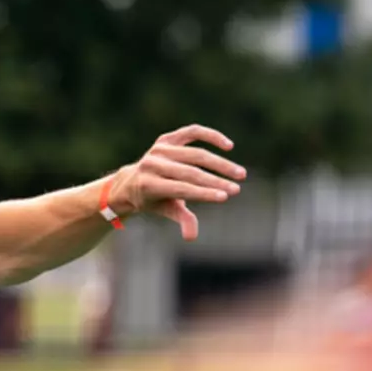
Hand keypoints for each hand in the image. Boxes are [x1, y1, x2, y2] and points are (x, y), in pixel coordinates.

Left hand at [109, 125, 245, 240]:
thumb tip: (191, 237)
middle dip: (216, 181)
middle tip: (237, 189)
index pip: (181, 188)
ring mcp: (159, 149)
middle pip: (190, 172)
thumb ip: (181, 219)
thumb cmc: (153, 199)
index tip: (225, 197)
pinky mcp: (166, 138)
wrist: (131, 181)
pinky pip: (192, 133)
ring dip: (220, 164)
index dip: (203, 192)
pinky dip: (211, 136)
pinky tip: (229, 146)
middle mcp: (151, 164)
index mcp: (148, 184)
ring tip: (240, 174)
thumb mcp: (165, 210)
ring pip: (195, 154)